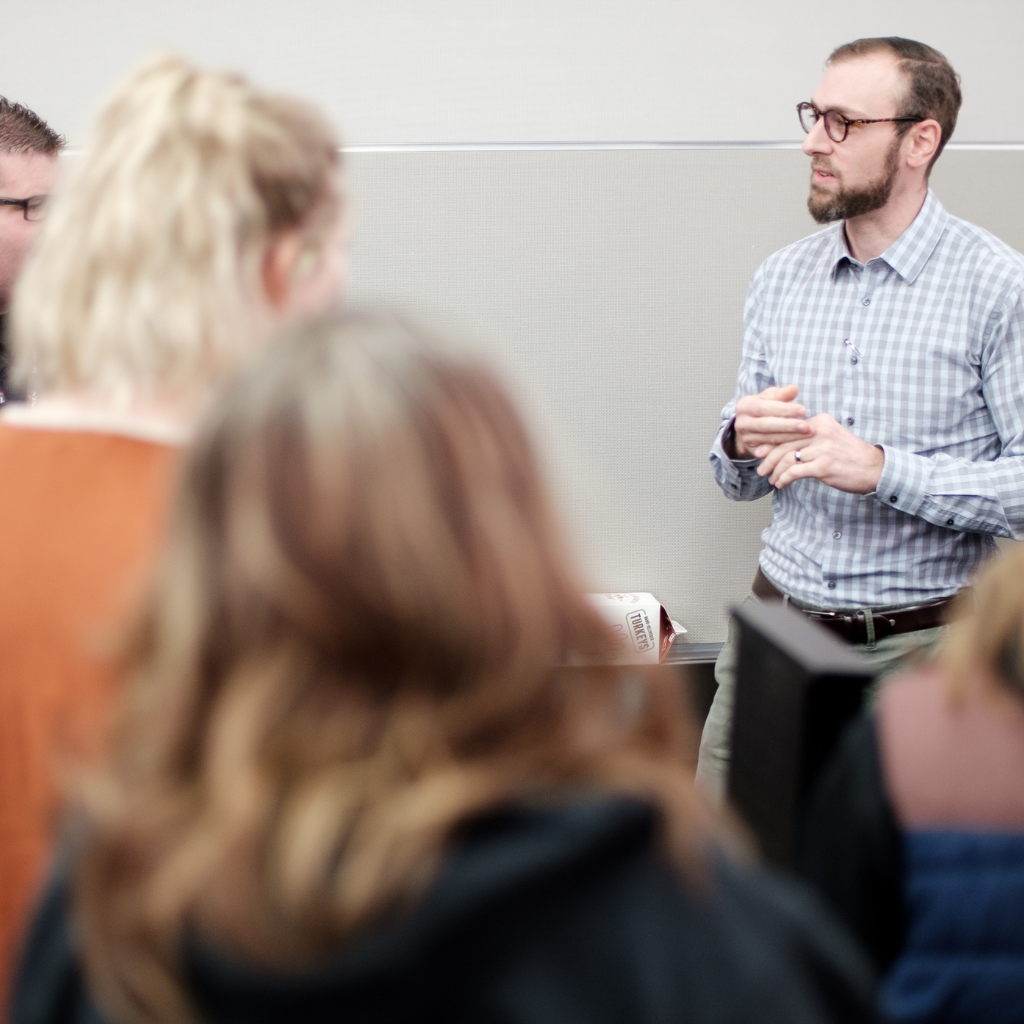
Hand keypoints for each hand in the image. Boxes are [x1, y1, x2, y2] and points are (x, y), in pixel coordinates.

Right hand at [729, 384, 809, 458]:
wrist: (750, 426)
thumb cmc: (764, 407)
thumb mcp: (770, 397)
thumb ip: (782, 394)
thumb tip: (794, 388)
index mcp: (745, 406)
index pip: (765, 408)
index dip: (784, 409)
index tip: (803, 410)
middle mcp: (742, 423)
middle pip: (767, 425)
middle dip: (788, 426)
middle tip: (807, 427)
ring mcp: (746, 438)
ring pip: (770, 439)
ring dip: (791, 437)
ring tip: (808, 434)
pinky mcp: (753, 449)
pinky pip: (771, 450)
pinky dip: (786, 447)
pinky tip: (799, 444)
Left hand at [757, 413, 883, 493]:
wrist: (873, 468)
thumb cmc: (849, 455)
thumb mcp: (830, 438)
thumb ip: (810, 437)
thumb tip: (783, 444)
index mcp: (820, 421)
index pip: (788, 429)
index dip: (771, 441)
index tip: (759, 450)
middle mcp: (820, 432)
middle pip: (784, 443)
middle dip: (768, 457)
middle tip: (760, 468)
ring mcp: (822, 448)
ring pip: (787, 458)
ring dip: (776, 471)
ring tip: (771, 479)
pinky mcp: (823, 465)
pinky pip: (795, 472)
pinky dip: (784, 479)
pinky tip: (781, 484)